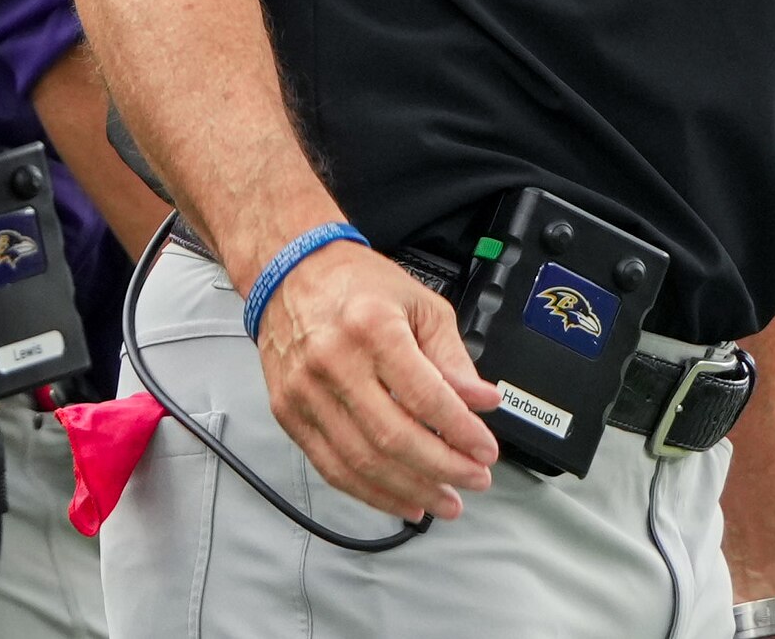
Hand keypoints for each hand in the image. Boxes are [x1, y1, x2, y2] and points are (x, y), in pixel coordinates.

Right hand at [254, 239, 500, 520]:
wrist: (289, 273)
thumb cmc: (355, 284)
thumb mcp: (419, 304)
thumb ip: (451, 357)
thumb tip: (482, 401)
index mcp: (373, 327)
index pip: (425, 396)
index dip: (461, 431)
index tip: (485, 451)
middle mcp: (335, 362)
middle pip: (394, 437)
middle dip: (442, 468)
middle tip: (474, 480)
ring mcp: (306, 393)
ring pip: (362, 462)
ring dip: (410, 490)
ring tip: (445, 500)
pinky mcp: (288, 414)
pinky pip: (331, 467)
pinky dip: (370, 492)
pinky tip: (402, 499)